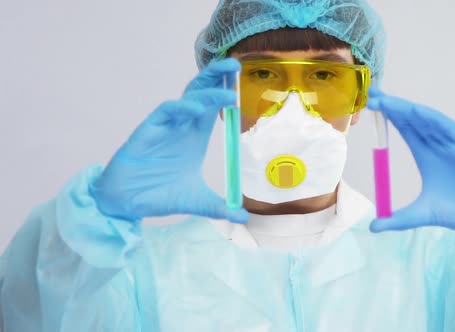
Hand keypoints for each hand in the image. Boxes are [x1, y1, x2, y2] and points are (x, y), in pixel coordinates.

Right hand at [90, 58, 248, 222]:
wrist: (127, 205)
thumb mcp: (197, 202)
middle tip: (234, 65)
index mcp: (194, 136)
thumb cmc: (159, 195)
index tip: (241, 80)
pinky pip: (164, 112)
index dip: (225, 90)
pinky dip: (179, 108)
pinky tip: (194, 110)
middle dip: (215, 77)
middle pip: (200, 93)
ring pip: (185, 99)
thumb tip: (243, 218)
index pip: (213, 106)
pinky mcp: (147, 131)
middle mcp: (181, 127)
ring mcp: (165, 127)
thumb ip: (220, 208)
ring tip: (226, 92)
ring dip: (205, 92)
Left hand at [367, 88, 454, 233]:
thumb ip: (397, 220)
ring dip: (409, 110)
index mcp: (426, 155)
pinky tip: (418, 113)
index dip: (389, 115)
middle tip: (372, 94)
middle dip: (393, 106)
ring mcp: (454, 146)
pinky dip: (435, 121)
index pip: (405, 129)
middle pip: (413, 120)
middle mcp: (438, 146)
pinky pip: (451, 131)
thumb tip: (373, 228)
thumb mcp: (421, 215)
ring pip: (429, 122)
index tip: (370, 104)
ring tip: (388, 102)